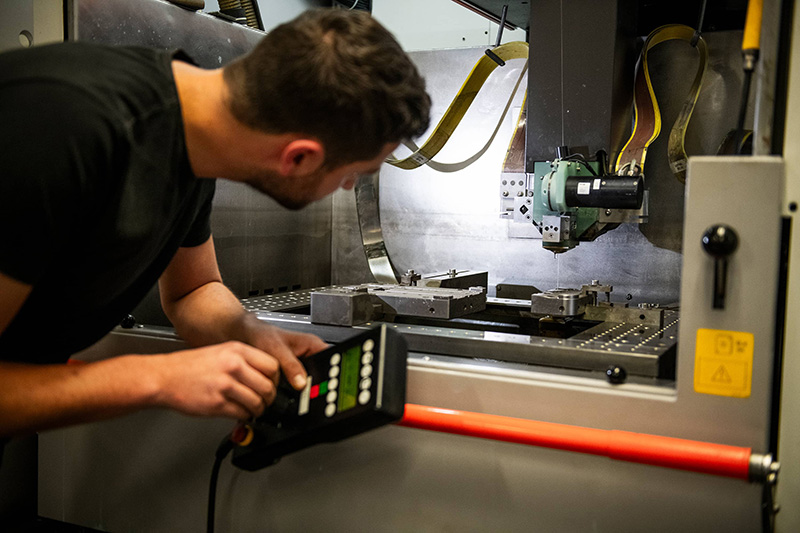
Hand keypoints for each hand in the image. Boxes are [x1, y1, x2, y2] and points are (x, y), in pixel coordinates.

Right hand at [149, 341, 280, 419]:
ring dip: (259, 409)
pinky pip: (242, 413)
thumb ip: (243, 360)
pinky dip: (245, 416)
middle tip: (266, 400)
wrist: (163, 377)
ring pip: (258, 402)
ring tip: (254, 409)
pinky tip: (240, 412)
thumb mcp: (220, 351)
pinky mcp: (217, 404)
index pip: (273, 366)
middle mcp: (234, 366)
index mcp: (237, 350)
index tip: (273, 384)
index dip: (276, 379)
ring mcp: (226, 385)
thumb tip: (264, 374)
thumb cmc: (188, 366)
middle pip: (268, 386)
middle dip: (270, 397)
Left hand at [243, 323, 328, 390]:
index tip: (323, 385)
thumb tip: (301, 383)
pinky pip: (302, 385)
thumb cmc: (261, 335)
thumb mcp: (276, 349)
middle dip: (318, 386)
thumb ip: (290, 365)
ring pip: (313, 382)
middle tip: (309, 396)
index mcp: (313, 344)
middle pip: (323, 374)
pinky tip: (292, 398)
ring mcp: (303, 365)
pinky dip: (298, 393)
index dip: (331, 372)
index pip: (332, 359)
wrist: (247, 336)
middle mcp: (311, 355)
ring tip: (300, 398)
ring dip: (307, 390)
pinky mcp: (294, 374)